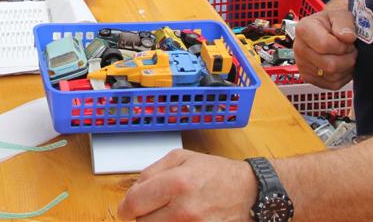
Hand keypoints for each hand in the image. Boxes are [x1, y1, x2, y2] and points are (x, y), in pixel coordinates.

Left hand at [118, 149, 255, 220]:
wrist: (248, 192)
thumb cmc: (215, 173)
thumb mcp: (181, 158)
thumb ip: (151, 172)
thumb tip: (133, 189)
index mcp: (176, 183)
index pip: (134, 203)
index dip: (124, 208)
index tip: (125, 209)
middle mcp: (184, 209)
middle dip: (142, 215)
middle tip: (152, 208)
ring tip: (169, 212)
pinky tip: (179, 219)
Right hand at [293, 0, 356, 88]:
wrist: (328, 29)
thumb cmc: (334, 22)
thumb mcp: (341, 15)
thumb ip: (345, 23)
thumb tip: (347, 37)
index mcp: (303, 29)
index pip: (325, 45)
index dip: (343, 45)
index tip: (348, 40)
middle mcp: (299, 48)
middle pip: (330, 65)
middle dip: (348, 58)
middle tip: (351, 49)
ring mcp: (302, 65)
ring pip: (332, 76)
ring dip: (347, 68)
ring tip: (346, 56)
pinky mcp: (309, 78)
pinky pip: (332, 84)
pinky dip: (342, 76)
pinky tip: (342, 64)